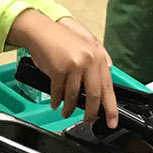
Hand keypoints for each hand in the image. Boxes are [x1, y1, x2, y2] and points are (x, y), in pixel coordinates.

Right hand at [9, 11, 118, 127]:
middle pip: (94, 95)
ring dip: (69, 108)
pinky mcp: (59, 70)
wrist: (41, 32)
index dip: (110, 108)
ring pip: (74, 96)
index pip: (108, 87)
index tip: (112, 121)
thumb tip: (104, 83)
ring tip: (66, 112)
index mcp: (98, 57)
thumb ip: (97, 62)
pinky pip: (58, 93)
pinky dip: (56, 101)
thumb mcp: (85, 47)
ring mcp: (74, 65)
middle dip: (91, 113)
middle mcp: (89, 61)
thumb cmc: (60, 40)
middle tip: (88, 121)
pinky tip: (55, 103)